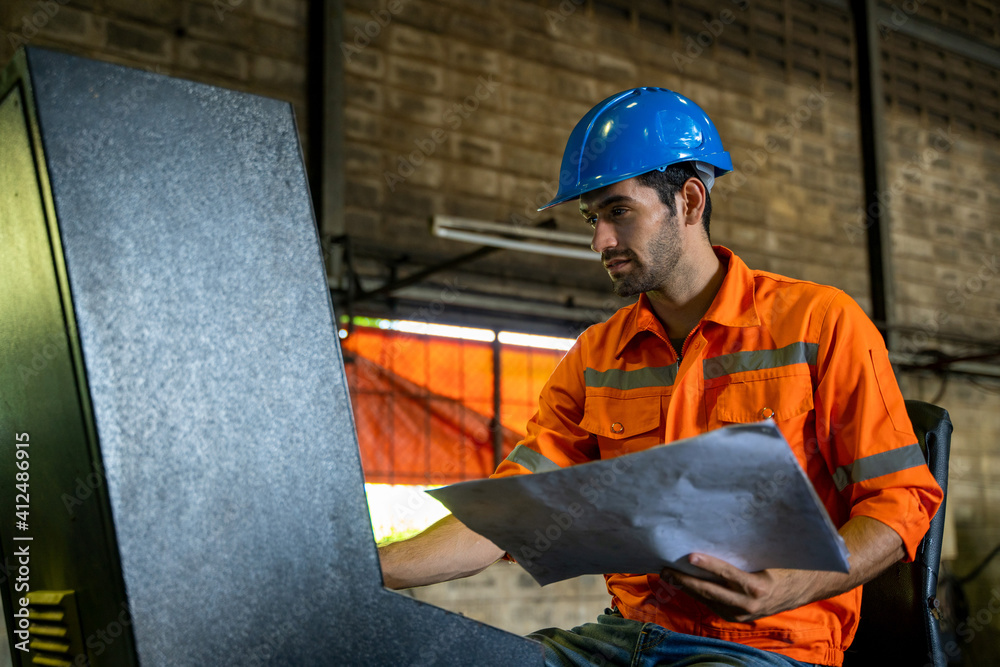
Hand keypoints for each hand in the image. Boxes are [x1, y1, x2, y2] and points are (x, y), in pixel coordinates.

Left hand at [660, 554, 821, 622]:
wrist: (810, 586)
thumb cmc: (790, 563)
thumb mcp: (773, 553)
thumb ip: (750, 547)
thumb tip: (724, 524)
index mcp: (758, 588)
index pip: (727, 575)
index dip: (708, 566)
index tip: (689, 556)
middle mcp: (748, 605)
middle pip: (709, 592)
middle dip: (684, 581)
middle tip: (664, 569)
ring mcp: (743, 614)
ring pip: (708, 600)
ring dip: (687, 588)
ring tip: (668, 574)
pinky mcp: (739, 617)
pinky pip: (714, 604)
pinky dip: (699, 593)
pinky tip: (685, 582)